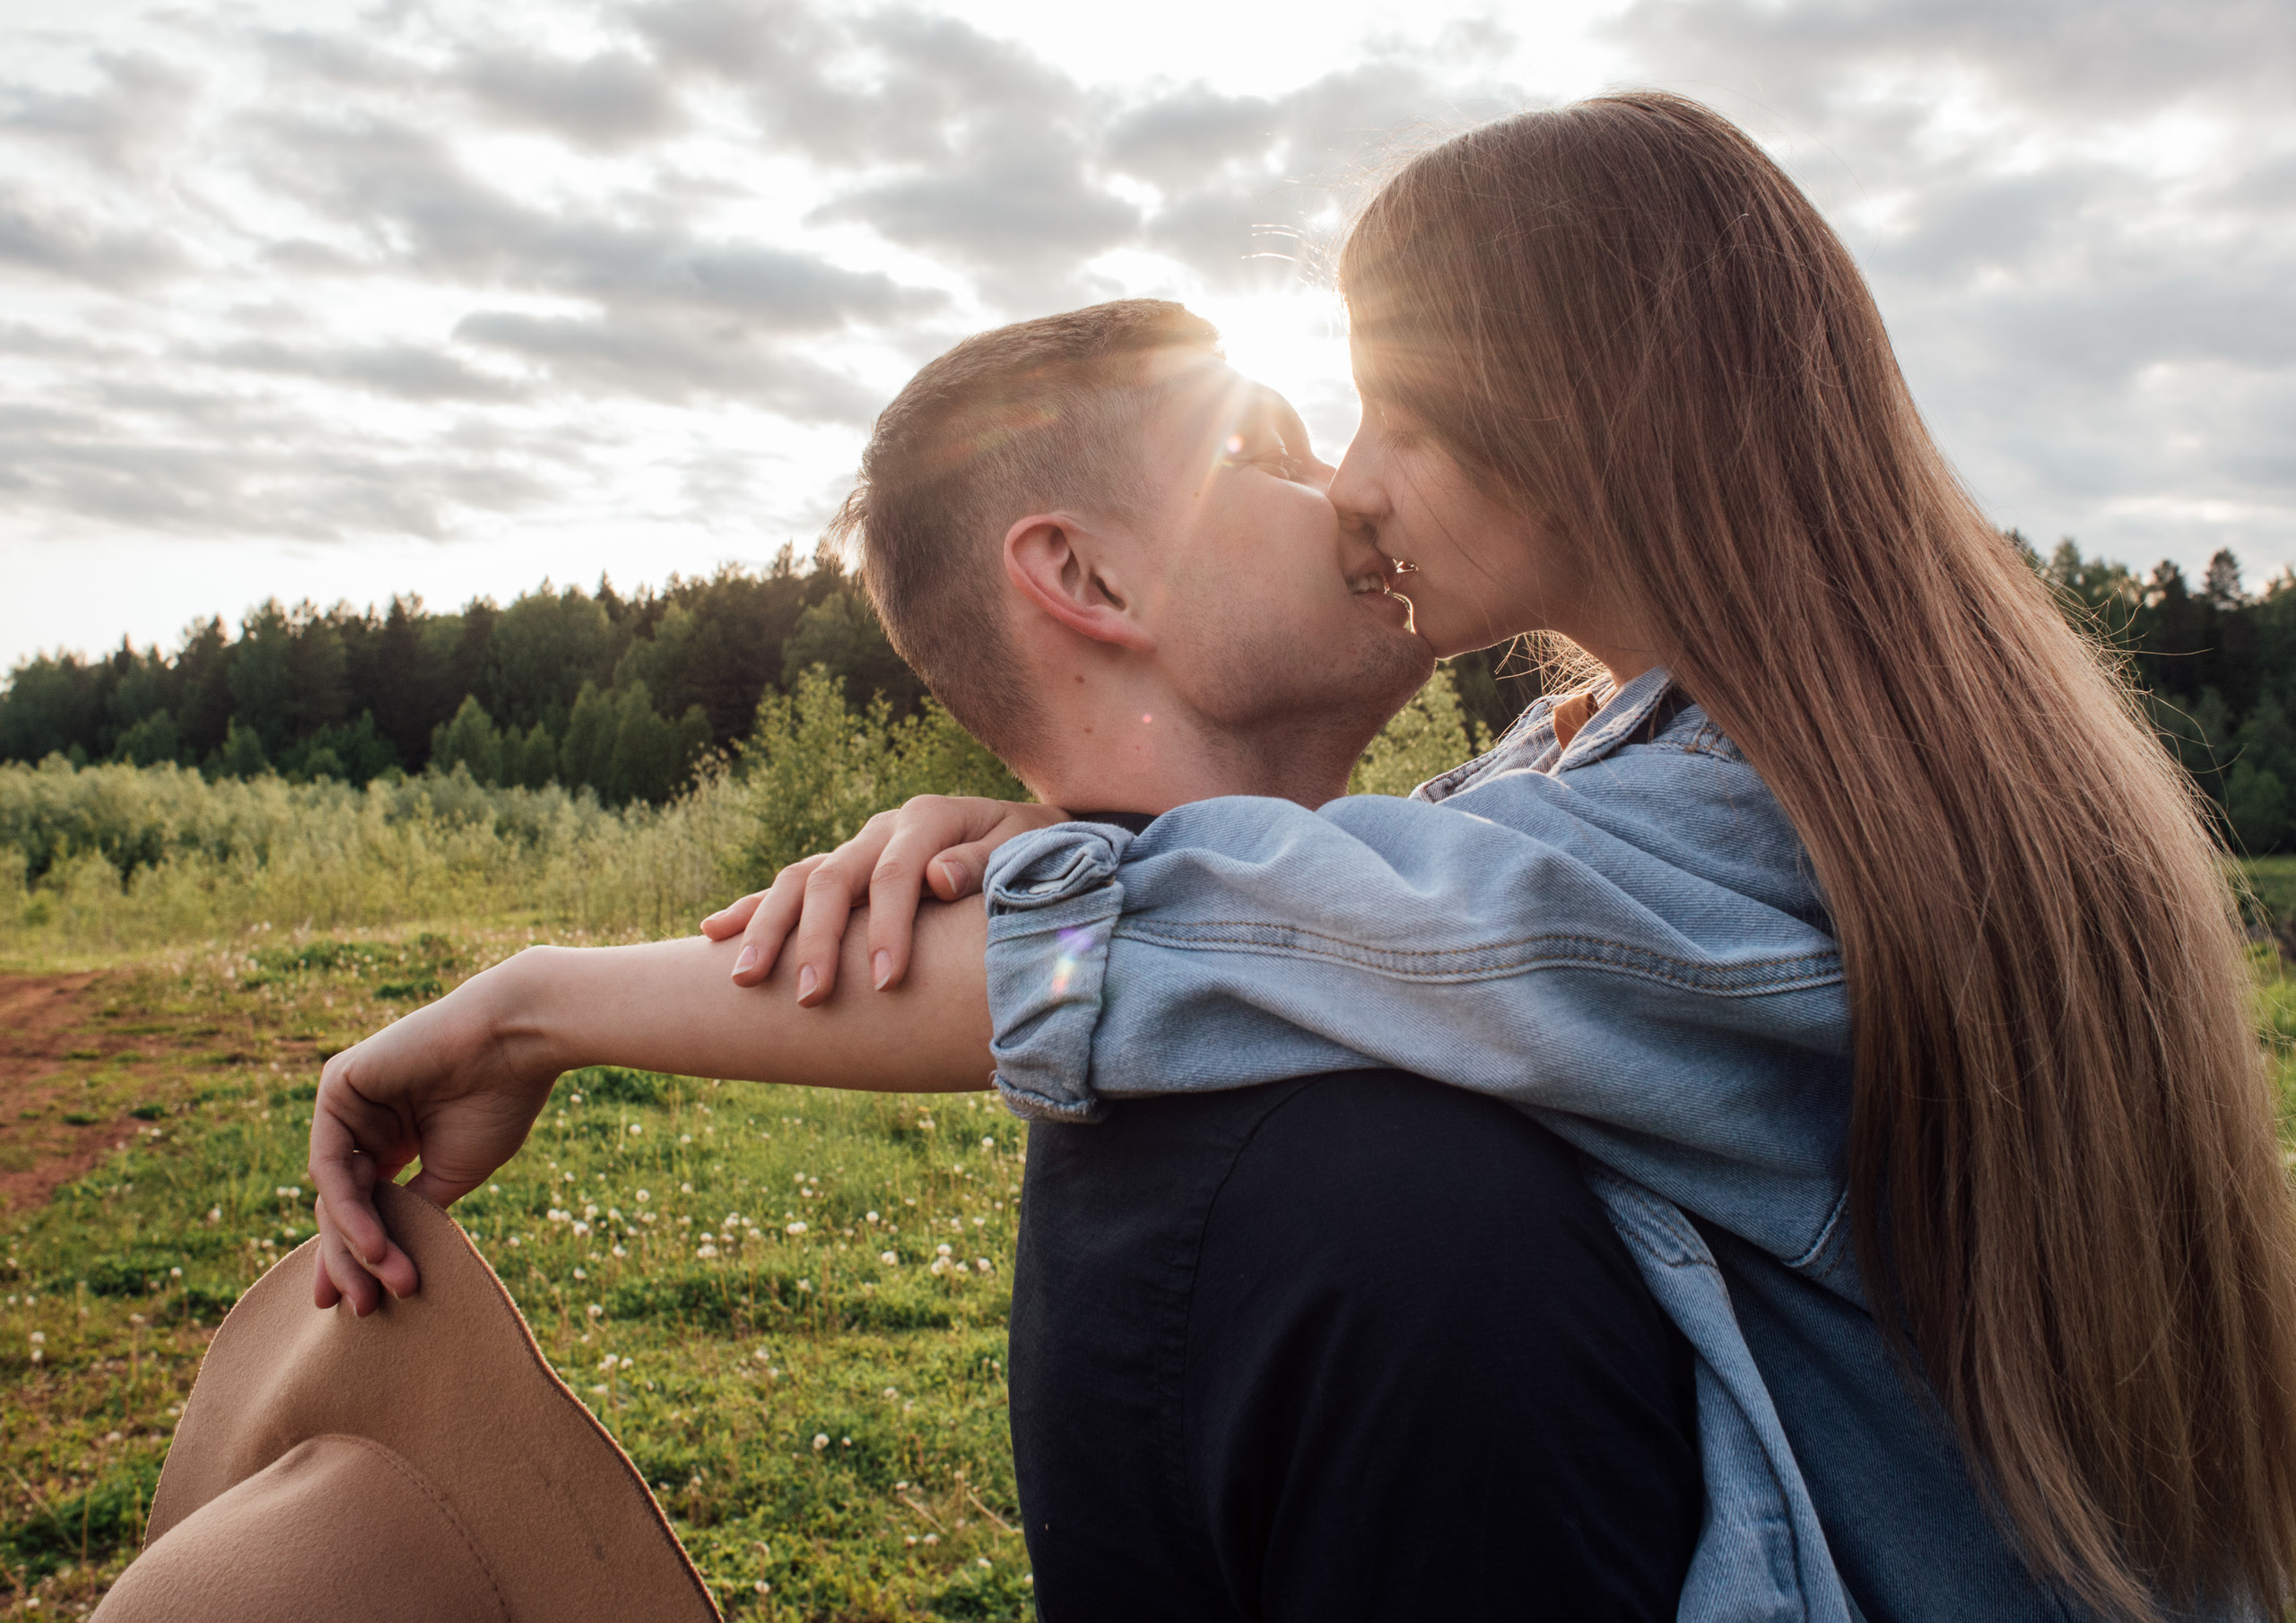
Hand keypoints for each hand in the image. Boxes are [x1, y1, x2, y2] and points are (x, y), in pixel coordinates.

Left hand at [308, 953, 559, 1315]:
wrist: (518, 1040)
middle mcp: (363, 1120)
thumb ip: (413, 1208)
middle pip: (342, 1203)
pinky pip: (331, 1165)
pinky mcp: (337, 1086)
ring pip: (332, 1192)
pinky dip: (349, 1211)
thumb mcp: (452, 1174)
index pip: (362, 1204)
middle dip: (350, 1261)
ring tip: (381, 1285)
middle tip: (364, 1309)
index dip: (359, 1256)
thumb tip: (383, 1260)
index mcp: (392, 1136)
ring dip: (353, 1244)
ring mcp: (347, 1103)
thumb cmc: (500, 1101)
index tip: (364, 1307)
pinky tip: (375, 1245)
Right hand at [701, 795, 1068, 1003]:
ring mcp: (859, 847)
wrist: (1033, 836)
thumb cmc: (1035, 854)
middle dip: (816, 939)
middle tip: (810, 997)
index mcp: (929, 819)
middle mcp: (883, 829)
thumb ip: (987, 863)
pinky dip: (753, 907)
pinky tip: (713, 932)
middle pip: (833, 878)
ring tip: (744, 978)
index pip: (897, 875)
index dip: (888, 926)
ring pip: (799, 880)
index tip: (886, 981)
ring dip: (769, 928)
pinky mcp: (845, 868)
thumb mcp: (1028, 850)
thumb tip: (938, 878)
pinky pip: (791, 885)